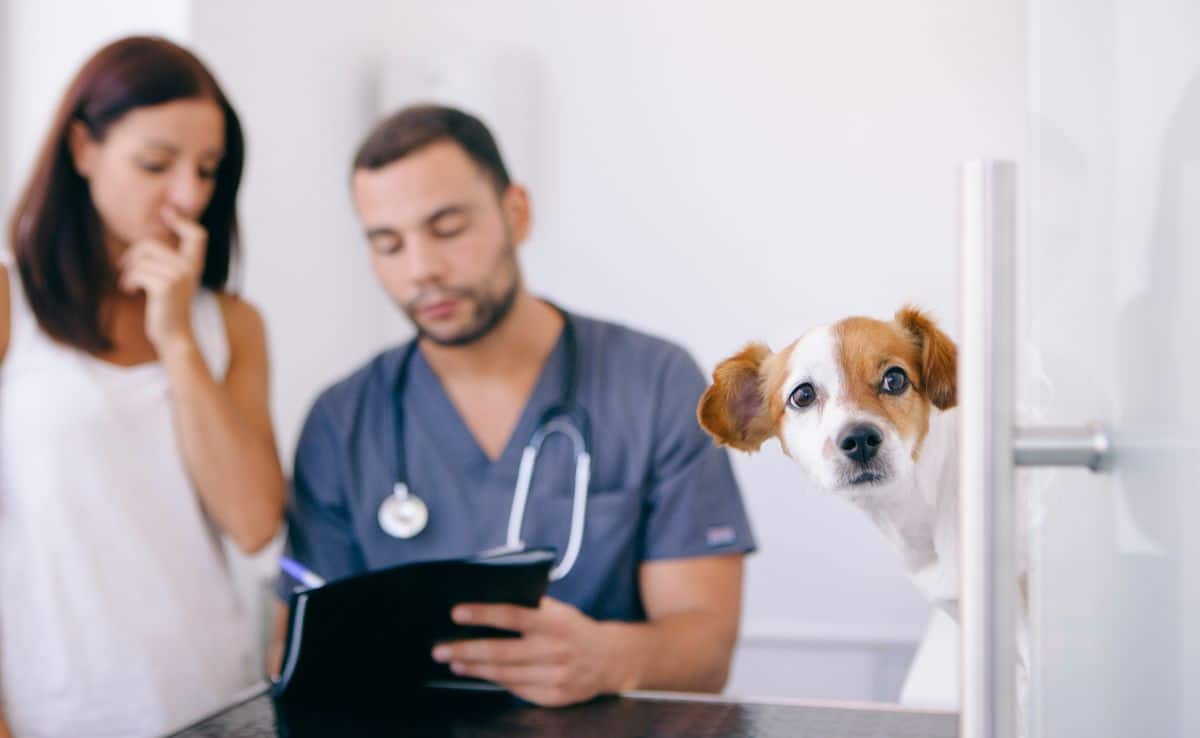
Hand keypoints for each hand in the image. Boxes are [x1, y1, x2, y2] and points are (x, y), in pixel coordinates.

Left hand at [119, 206, 205, 352]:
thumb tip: (149, 238)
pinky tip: (130, 291)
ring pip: (141, 259)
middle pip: (151, 244)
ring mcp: (179, 276)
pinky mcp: (165, 287)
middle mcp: (190, 268)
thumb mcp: (173, 281)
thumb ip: (168, 261)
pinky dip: (127, 282)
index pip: (197, 236)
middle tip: (125, 268)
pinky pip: (137, 273)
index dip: (182, 221)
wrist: (173, 336)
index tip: (167, 212)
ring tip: (128, 284)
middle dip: (132, 255)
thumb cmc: (167, 308)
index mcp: (194, 265)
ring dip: (128, 272)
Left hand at [431, 597, 625, 706]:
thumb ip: (531, 607)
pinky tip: (478, 674)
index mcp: (556, 623)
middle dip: (466, 650)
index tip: (457, 612)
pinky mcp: (554, 697)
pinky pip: (517, 690)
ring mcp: (555, 676)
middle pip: (502, 652)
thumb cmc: (576, 630)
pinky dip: (495, 681)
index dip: (483, 614)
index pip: (513, 616)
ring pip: (505, 674)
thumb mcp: (559, 611)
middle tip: (440, 648)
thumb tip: (489, 600)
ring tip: (453, 661)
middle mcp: (555, 650)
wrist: (611, 659)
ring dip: (474, 668)